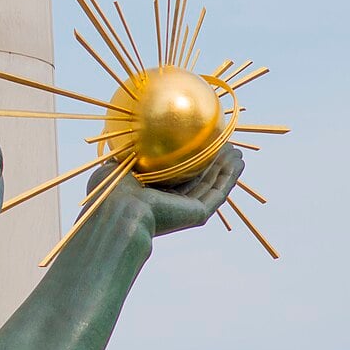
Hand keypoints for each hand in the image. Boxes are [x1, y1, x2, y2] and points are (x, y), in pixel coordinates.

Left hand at [89, 144, 243, 236]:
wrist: (119, 212)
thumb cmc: (111, 191)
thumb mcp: (115, 166)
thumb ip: (125, 154)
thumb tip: (126, 135)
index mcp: (152, 196)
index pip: (174, 175)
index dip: (188, 159)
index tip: (198, 141)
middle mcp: (171, 205)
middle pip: (197, 180)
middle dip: (212, 163)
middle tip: (224, 144)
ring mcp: (185, 211)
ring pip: (211, 186)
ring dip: (225, 168)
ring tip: (236, 150)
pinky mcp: (198, 214)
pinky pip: (218, 192)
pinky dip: (229, 177)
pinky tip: (238, 161)